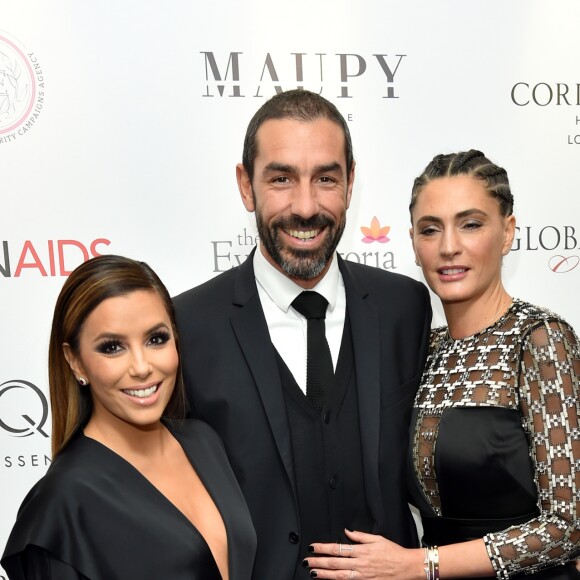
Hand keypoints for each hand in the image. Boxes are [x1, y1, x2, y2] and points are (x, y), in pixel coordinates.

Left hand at [303, 529, 422, 578]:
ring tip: (313, 572)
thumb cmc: (394, 552)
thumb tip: (347, 531)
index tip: (313, 547)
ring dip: (324, 574)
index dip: (324, 548)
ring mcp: (363, 576)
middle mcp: (360, 564)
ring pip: (339, 576)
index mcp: (362, 550)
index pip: (338, 548)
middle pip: (335, 563)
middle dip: (319, 561)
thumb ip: (360, 536)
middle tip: (307, 561)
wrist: (407, 567)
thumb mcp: (377, 538)